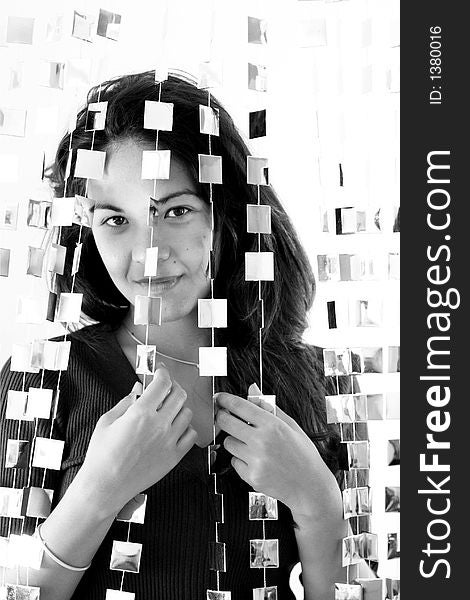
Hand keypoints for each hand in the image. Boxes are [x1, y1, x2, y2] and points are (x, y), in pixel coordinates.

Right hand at [80, 364, 197, 514]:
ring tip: (168, 410)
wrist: (105, 487)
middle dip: (172, 387)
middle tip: (165, 389)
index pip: (163, 383)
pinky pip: (191, 435)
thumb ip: (126, 401)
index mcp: (140, 413)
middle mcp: (158, 425)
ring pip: (187, 413)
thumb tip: (138, 388)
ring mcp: (169, 441)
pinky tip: (175, 429)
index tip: (160, 371)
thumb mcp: (107, 421)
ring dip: (179, 408)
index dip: (163, 372)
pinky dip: (186, 428)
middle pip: (179, 394)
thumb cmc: (102, 456)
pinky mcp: (174, 456)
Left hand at [215, 384, 341, 522]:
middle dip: (222, 417)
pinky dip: (241, 460)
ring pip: (228, 443)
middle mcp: (261, 441)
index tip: (220, 398)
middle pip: (225, 423)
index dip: (225, 400)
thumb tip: (252, 389)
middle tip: (225, 417)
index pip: (240, 406)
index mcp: (272, 425)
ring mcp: (255, 460)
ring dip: (235, 440)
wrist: (311, 486)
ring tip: (251, 444)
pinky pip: (234, 462)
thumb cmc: (303, 455)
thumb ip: (268, 406)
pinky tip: (256, 460)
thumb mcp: (291, 425)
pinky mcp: (251, 477)